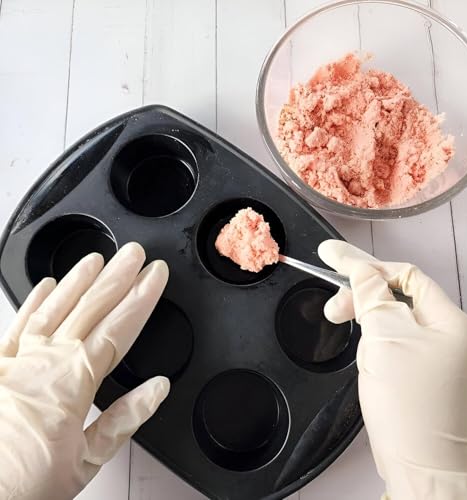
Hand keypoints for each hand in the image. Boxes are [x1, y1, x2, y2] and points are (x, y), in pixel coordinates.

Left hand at [0, 242, 169, 499]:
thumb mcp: (86, 462)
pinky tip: (46, 284)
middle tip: (134, 253)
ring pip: (53, 309)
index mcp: (72, 384)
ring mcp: (16, 362)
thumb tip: (157, 388)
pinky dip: (33, 302)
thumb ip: (125, 418)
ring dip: (78, 280)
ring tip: (97, 258)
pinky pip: (17, 326)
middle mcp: (43, 364)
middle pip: (89, 309)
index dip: (141, 298)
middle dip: (117, 277)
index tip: (156, 276)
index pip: (118, 328)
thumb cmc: (23, 487)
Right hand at [318, 240, 466, 499]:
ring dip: (367, 323)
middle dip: (363, 298)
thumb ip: (371, 295)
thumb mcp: (385, 336)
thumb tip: (357, 266)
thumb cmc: (406, 398)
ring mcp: (434, 354)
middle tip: (333, 309)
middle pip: (397, 297)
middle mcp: (446, 333)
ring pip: (391, 320)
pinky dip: (374, 342)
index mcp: (448, 319)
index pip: (405, 276)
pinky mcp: (418, 372)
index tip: (332, 257)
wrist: (417, 463)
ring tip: (352, 343)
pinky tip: (365, 355)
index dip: (368, 266)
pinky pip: (392, 341)